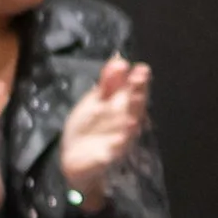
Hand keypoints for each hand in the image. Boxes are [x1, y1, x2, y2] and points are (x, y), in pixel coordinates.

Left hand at [57, 56, 150, 209]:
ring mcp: (117, 142)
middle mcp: (124, 124)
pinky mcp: (106, 158)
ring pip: (127, 132)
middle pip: (134, 109)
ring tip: (133, 113)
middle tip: (139, 80)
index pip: (134, 92)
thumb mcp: (96, 101)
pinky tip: (118, 142)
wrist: (76, 158)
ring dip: (131, 123)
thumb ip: (108, 83)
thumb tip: (120, 59)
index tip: (141, 69)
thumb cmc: (90, 128)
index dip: (138, 82)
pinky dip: (115, 149)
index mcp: (122, 108)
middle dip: (137, 96)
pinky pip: (112, 154)